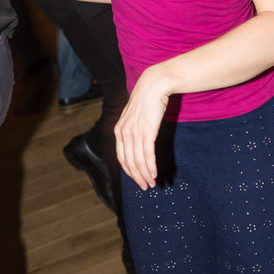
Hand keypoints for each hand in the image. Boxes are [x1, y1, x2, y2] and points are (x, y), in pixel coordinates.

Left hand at [114, 68, 169, 189]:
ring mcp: (134, 132)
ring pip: (138, 161)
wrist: (153, 86)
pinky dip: (150, 166)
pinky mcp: (146, 131)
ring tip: (152, 183)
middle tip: (145, 187)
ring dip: (145, 175)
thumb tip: (137, 145)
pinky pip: (147, 154)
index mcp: (118, 131)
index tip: (137, 180)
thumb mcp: (134, 117)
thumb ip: (132, 130)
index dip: (129, 172)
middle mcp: (124, 133)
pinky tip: (154, 174)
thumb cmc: (146, 102)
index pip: (121, 158)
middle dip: (137, 177)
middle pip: (129, 162)